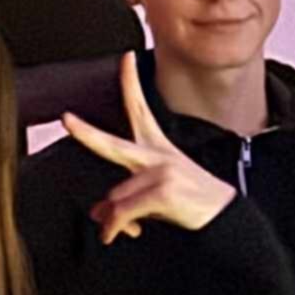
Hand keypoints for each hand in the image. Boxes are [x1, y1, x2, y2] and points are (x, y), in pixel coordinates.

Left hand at [60, 54, 237, 241]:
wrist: (227, 219)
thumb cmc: (194, 205)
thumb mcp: (157, 197)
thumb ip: (125, 200)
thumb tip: (98, 214)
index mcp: (159, 148)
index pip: (141, 109)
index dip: (131, 82)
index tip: (127, 57)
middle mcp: (157, 156)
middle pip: (112, 144)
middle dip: (86, 133)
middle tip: (66, 119)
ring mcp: (160, 172)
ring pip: (115, 198)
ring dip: (115, 219)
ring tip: (128, 230)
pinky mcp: (161, 191)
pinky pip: (122, 213)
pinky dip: (114, 228)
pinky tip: (116, 236)